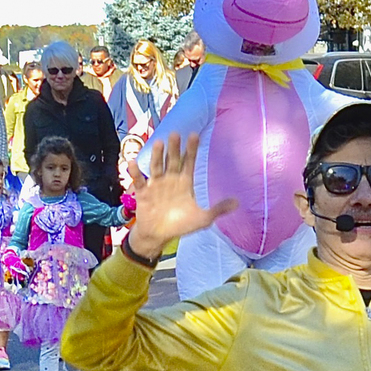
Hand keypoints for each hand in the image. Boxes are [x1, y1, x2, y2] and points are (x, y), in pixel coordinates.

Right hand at [124, 134, 235, 261]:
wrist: (159, 235)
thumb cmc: (181, 225)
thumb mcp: (202, 218)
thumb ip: (218, 209)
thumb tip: (238, 203)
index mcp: (184, 183)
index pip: (189, 163)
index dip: (191, 150)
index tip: (194, 135)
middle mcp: (170, 180)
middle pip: (172, 161)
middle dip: (174, 148)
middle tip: (176, 134)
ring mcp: (156, 185)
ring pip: (157, 167)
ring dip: (157, 156)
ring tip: (159, 143)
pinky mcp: (143, 193)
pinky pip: (139, 181)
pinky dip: (135, 172)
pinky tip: (133, 162)